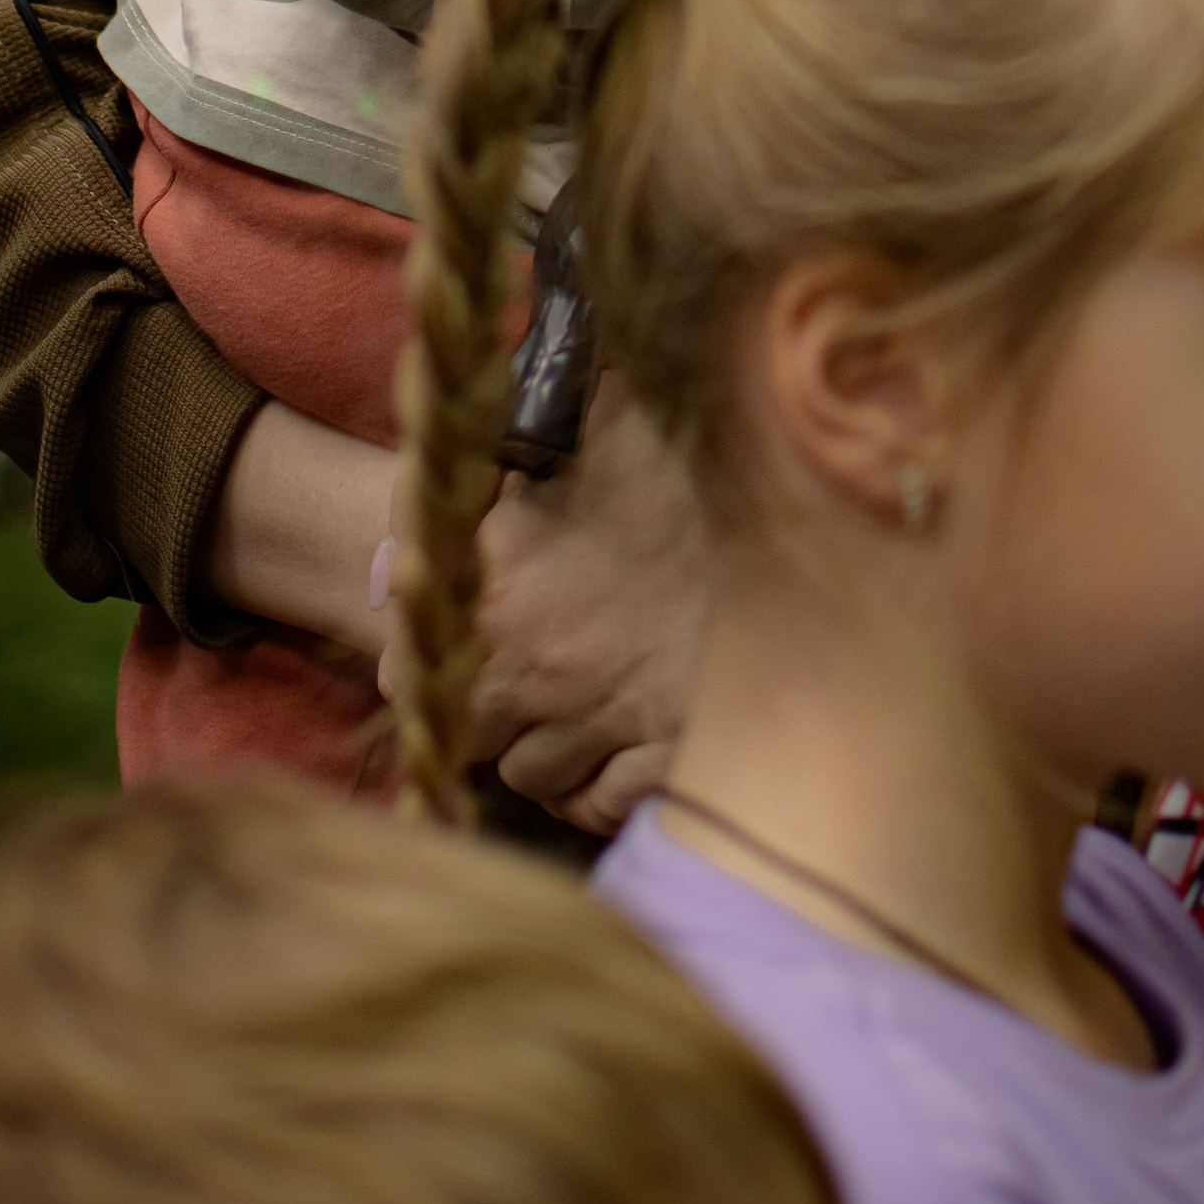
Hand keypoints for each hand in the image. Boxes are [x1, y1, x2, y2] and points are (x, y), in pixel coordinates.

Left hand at [381, 368, 707, 835]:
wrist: (793, 525)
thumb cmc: (687, 469)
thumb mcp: (601, 427)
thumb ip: (535, 433)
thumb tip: (501, 398)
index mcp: (505, 584)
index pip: (410, 661)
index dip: (425, 657)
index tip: (448, 645)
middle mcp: (537, 667)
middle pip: (473, 730)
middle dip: (488, 713)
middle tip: (518, 685)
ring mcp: (602, 720)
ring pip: (532, 776)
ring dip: (542, 753)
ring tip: (567, 718)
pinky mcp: (665, 755)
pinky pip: (601, 804)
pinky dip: (597, 793)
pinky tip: (609, 760)